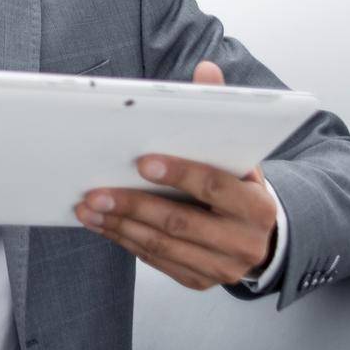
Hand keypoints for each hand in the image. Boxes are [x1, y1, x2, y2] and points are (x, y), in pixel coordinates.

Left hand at [75, 60, 278, 290]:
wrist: (262, 238)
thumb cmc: (239, 187)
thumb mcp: (240, 153)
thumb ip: (222, 112)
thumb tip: (205, 68)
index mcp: (258, 206)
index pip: (215, 186)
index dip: (179, 174)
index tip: (141, 162)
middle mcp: (244, 242)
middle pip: (181, 222)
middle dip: (133, 205)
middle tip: (95, 192)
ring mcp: (222, 267)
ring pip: (163, 245)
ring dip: (119, 226)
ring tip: (87, 208)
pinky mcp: (200, 281)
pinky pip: (156, 261)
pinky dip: (124, 241)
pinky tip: (101, 224)